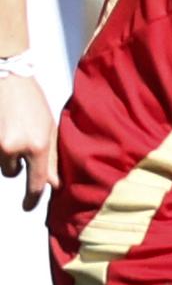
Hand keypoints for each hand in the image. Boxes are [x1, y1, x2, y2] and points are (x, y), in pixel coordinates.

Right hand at [0, 74, 55, 211]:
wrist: (8, 78)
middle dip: (17, 166)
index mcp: (39, 144)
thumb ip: (52, 157)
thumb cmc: (32, 101)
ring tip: (11, 130)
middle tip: (19, 146)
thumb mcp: (50, 127)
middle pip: (13, 172)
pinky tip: (4, 127)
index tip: (28, 207)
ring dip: (6, 155)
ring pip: (1, 162)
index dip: (32, 197)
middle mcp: (16, 147)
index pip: (37, 181)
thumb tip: (54, 184)